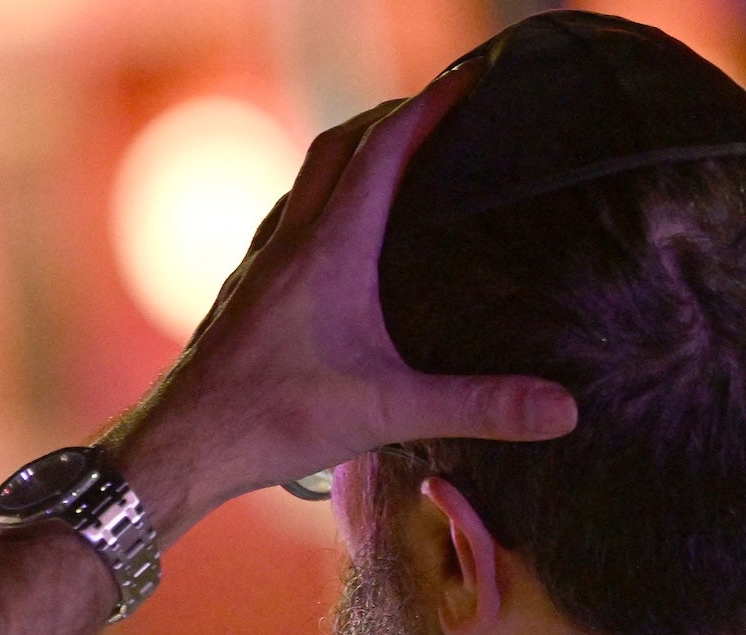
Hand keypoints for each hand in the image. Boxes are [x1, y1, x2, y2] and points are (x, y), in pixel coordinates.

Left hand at [101, 62, 578, 531]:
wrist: (182, 445)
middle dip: (395, 115)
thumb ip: (481, 406)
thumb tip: (564, 408)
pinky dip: (321, 201)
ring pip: (308, 178)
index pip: (386, 147)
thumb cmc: (273, 421)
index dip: (431, 105)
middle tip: (440, 109)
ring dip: (353, 152)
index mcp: (330, 246)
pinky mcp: (245, 293)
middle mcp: (291, 240)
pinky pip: (287, 221)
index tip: (469, 78)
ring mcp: (261, 263)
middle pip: (343, 144)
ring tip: (394, 159)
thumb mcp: (390, 411)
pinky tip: (334, 236)